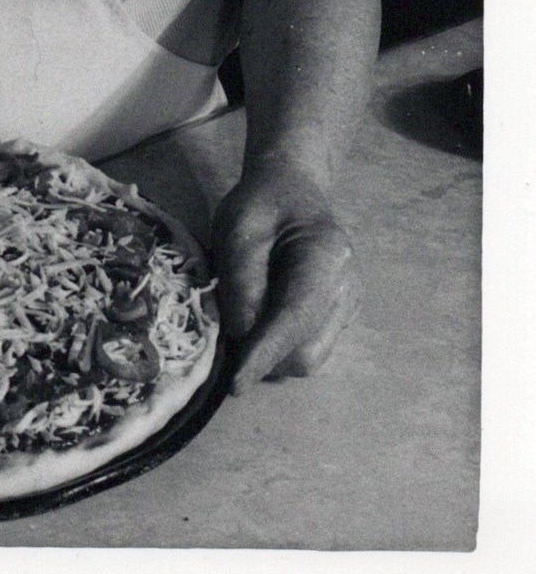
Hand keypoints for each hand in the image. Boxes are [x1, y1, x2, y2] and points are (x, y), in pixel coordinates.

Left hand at [211, 160, 360, 393]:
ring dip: (272, 355)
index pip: (294, 320)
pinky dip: (281, 345)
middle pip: (307, 353)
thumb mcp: (238, 226)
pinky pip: (309, 347)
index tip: (236, 383)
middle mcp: (347, 289)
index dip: (264, 353)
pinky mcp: (339, 317)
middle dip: (266, 358)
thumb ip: (241, 279)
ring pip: (309, 358)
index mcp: (327, 257)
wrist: (291, 190)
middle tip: (226, 340)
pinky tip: (261, 318)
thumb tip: (241, 334)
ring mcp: (348, 306)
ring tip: (243, 321)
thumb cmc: (262, 204)